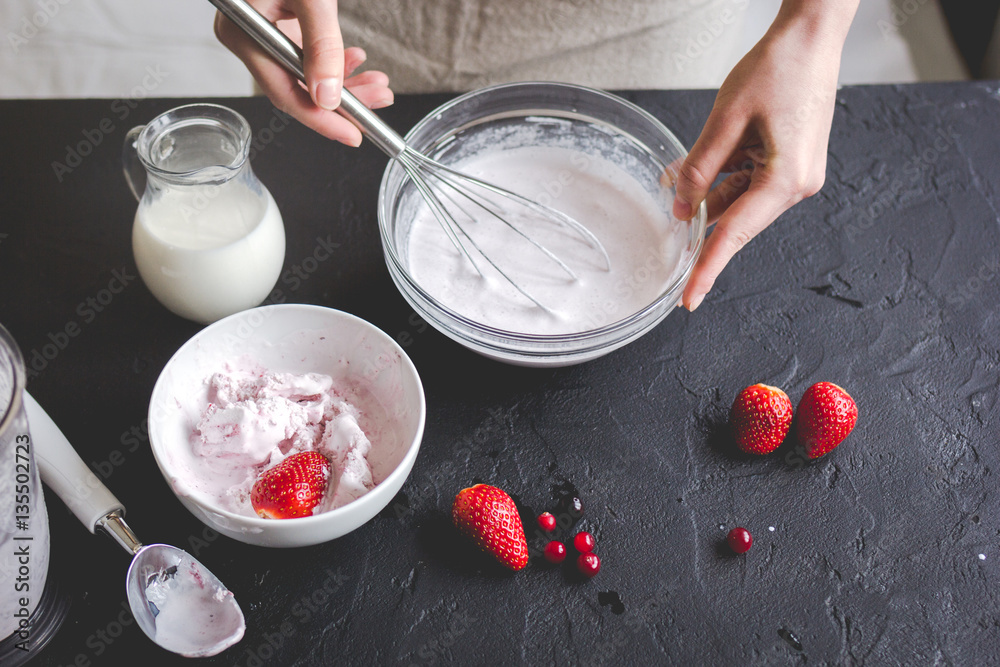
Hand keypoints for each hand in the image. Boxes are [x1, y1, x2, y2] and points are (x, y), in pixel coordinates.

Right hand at [214, 0, 393, 146]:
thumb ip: (322, 45)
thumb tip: (328, 97)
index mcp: (242, 33)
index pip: (285, 94)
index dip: (322, 120)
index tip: (355, 135)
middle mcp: (248, 38)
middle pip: (298, 89)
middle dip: (344, 101)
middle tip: (381, 101)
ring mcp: (262, 33)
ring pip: (306, 76)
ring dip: (345, 83)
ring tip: (379, 83)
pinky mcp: (278, 25)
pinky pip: (305, 57)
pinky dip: (334, 62)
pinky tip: (357, 61)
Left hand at [672, 1, 857, 310]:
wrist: (811, 37)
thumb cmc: (779, 69)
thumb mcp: (725, 120)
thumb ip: (699, 169)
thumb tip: (681, 207)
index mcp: (786, 180)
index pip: (734, 236)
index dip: (707, 268)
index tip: (689, 298)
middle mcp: (797, 185)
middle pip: (738, 221)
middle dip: (701, 223)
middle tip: (669, 229)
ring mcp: (797, 175)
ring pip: (740, 202)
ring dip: (709, 197)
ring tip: (677, 181)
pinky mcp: (792, 163)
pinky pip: (750, 184)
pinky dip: (723, 180)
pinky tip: (698, 174)